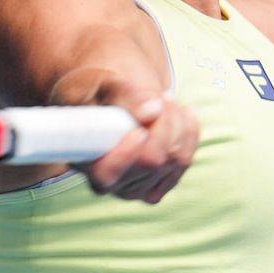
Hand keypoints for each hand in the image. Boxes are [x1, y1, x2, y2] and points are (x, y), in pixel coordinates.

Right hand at [79, 81, 198, 203]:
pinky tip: (183, 113)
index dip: (128, 154)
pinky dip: (190, 133)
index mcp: (84, 160)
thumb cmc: (97, 90)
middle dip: (164, 124)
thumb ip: (124, 95)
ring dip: (178, 123)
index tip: (140, 130)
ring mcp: (135, 189)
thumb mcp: (102, 84)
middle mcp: (108, 183)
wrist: (109, 101)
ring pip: (174, 160)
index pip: (107, 174)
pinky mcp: (157, 185)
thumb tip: (152, 110)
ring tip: (167, 99)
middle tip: (162, 96)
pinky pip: (184, 161)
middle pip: (151, 162)